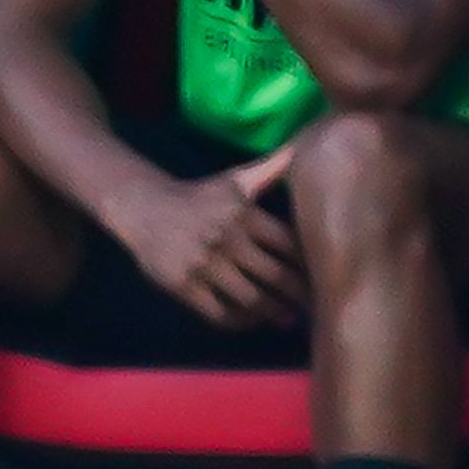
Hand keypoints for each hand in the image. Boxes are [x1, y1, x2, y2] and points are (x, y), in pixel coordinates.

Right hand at [107, 152, 305, 329]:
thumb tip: (303, 147)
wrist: (145, 207)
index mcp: (243, 214)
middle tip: (315, 307)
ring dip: (273, 312)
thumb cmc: (199, 196)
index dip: (308, 264)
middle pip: (274, 276)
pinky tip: (251, 320)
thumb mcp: (235, 179)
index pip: (287, 245)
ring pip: (250, 299)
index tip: (324, 276)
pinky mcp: (184, 285)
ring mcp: (204, 265)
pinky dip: (240, 322)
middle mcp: (226, 240)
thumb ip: (271, 168)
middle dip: (297, 295)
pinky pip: (220, 313)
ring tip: (288, 319)